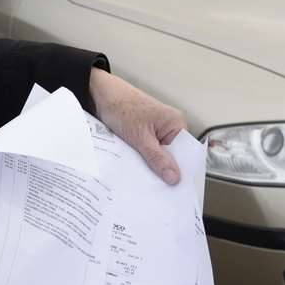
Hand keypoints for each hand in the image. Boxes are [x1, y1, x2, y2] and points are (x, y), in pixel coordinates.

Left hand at [89, 69, 188, 185]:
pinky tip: (136, 171)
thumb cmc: (121, 105)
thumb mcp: (140, 137)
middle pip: (172, 157)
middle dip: (164, 171)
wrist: (98, 94)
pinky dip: (141, 161)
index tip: (177, 190)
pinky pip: (146, 153)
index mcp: (176, 124)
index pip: (186, 153)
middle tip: (158, 191)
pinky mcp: (143, 135)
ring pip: (157, 156)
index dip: (182, 171)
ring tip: (145, 182)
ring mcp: (155, 132)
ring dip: (150, 167)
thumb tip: (174, 177)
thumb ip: (157, 158)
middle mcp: (168, 127)